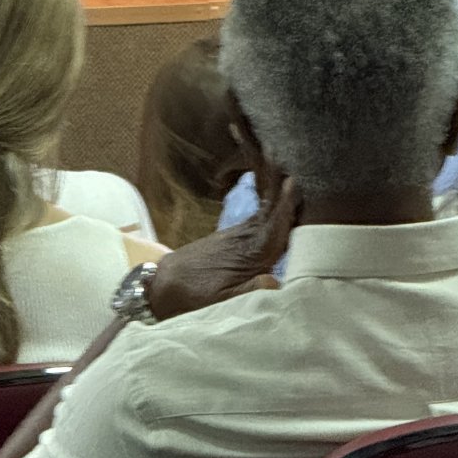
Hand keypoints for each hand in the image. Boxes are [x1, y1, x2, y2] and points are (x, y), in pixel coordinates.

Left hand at [144, 178, 299, 321]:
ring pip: (264, 211)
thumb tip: (276, 281)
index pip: (273, 227)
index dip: (284, 207)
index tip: (292, 183)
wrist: (165, 283)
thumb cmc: (195, 295)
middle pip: (271, 211)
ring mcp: (237, 235)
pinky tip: (275, 195)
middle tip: (290, 158)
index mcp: (249, 254)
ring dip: (274, 189)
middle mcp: (245, 239)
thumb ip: (249, 290)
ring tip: (286, 166)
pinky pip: (257, 216)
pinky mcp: (231, 236)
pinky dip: (267, 202)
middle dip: (280, 187)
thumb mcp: (222, 300)